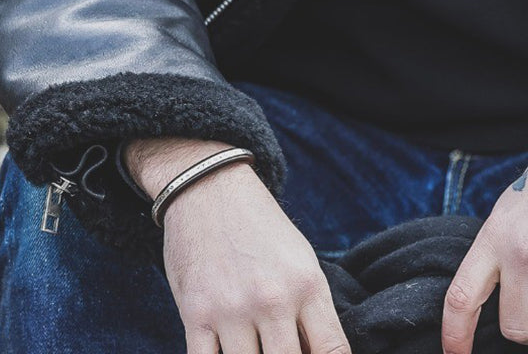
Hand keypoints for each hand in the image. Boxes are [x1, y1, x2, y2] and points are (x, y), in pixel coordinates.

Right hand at [124, 137, 351, 353]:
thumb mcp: (300, 259)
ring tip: (254, 347)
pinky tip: (226, 353)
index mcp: (307, 284)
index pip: (331, 351)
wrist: (210, 189)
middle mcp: (273, 299)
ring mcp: (232, 310)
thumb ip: (309, 310)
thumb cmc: (261, 229)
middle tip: (277, 350)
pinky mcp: (195, 315)